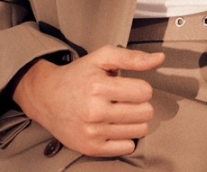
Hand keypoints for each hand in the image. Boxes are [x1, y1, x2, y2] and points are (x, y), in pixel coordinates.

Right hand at [13, 44, 164, 156]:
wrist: (47, 98)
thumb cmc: (78, 75)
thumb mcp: (102, 57)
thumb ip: (132, 58)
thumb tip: (159, 58)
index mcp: (98, 86)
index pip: (144, 91)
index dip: (141, 87)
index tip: (131, 86)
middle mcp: (95, 111)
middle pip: (145, 112)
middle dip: (141, 104)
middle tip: (127, 100)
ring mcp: (93, 132)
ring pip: (139, 131)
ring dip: (135, 120)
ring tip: (121, 111)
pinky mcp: (92, 148)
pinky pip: (127, 147)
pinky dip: (126, 137)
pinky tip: (115, 126)